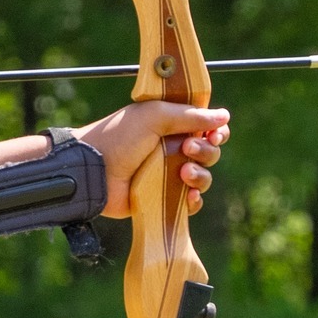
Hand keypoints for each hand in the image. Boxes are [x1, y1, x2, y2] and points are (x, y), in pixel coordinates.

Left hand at [74, 102, 230, 218]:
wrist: (93, 172)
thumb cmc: (119, 138)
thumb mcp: (154, 117)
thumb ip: (190, 115)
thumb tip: (224, 116)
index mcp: (169, 125)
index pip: (205, 127)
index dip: (215, 131)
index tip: (215, 133)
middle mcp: (171, 149)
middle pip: (209, 152)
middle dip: (207, 151)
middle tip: (187, 150)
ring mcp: (167, 175)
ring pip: (203, 177)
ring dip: (201, 175)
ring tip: (184, 173)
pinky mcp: (163, 198)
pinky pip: (190, 202)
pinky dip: (194, 200)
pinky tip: (189, 196)